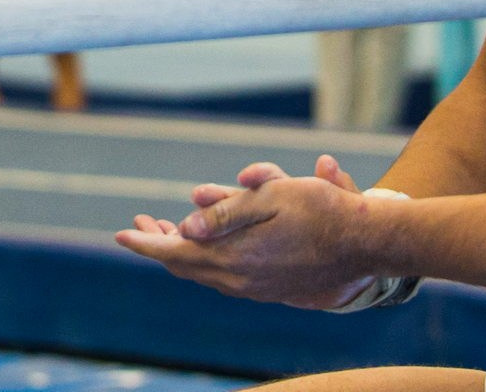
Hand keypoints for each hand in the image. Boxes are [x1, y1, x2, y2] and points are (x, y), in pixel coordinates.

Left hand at [114, 155, 384, 309]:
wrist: (365, 245)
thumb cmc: (321, 211)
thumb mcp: (272, 197)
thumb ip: (227, 213)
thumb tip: (185, 226)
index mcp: (236, 259)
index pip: (177, 254)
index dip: (147, 243)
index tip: (120, 234)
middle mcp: (241, 281)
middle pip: (187, 265)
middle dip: (160, 244)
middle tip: (142, 223)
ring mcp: (257, 289)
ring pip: (206, 272)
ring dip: (184, 251)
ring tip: (167, 230)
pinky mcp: (270, 288)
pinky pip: (226, 276)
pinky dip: (207, 258)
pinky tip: (207, 245)